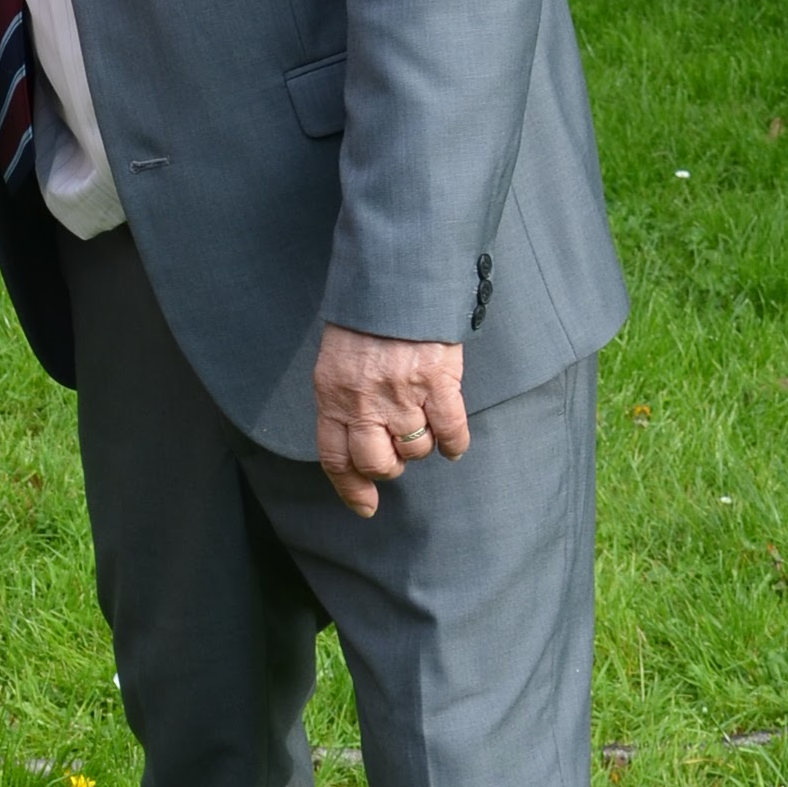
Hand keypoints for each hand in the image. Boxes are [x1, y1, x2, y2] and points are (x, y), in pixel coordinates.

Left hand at [313, 325, 468, 516]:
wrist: (397, 281)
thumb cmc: (365, 320)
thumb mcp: (337, 360)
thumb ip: (342, 399)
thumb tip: (355, 440)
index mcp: (332, 396)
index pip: (336, 458)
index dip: (351, 488)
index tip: (365, 505)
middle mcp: (364, 401)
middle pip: (377, 462)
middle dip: (390, 466)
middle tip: (398, 453)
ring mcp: (401, 394)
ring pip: (415, 449)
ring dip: (422, 447)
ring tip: (423, 427)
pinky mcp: (437, 383)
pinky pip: (451, 431)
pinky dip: (455, 444)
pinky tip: (454, 444)